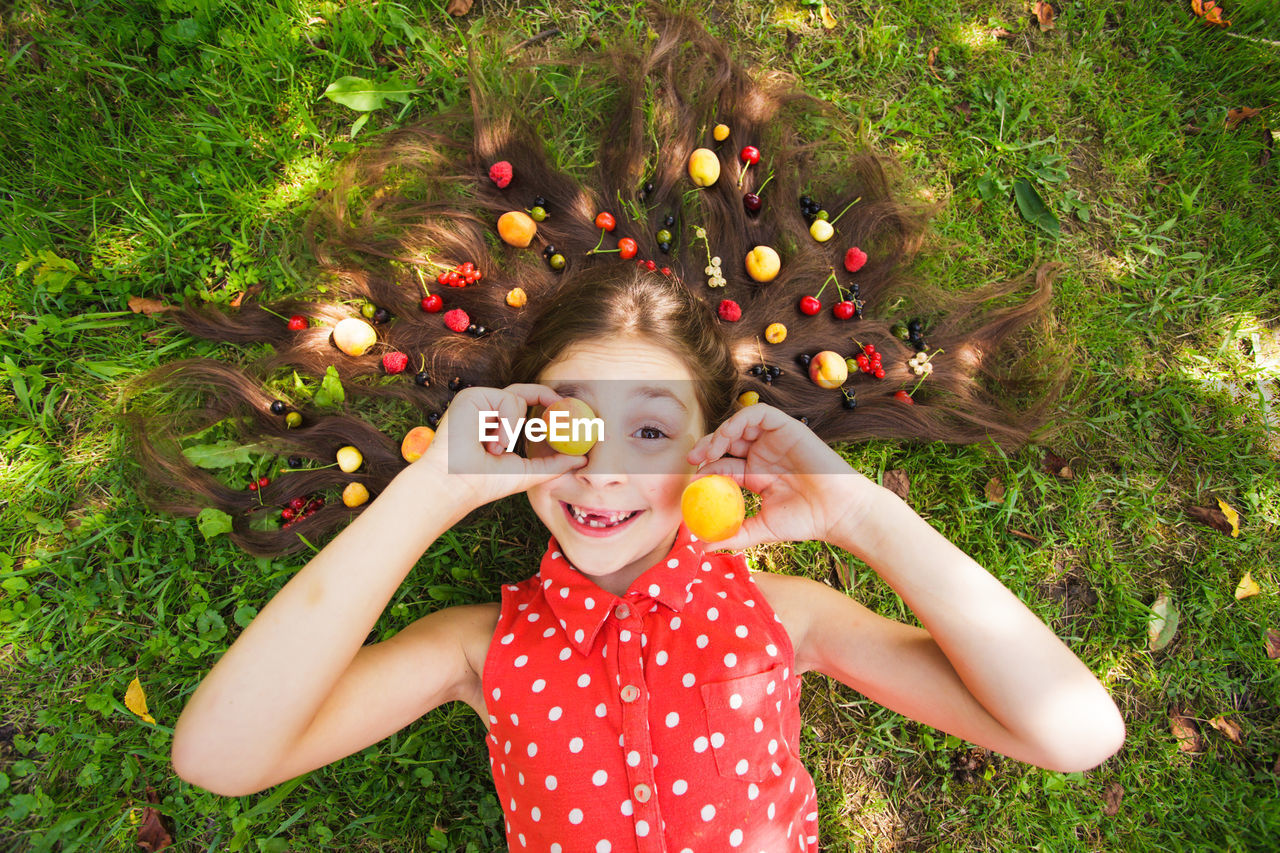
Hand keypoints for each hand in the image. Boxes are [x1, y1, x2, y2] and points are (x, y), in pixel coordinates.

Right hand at [415, 384, 586, 511]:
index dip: (547, 403)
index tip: (567, 412)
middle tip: (566, 411)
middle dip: (548, 399)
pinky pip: (507, 399)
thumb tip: (582, 458)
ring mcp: (478, 402)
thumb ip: (553, 463)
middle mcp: (486, 410)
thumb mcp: (527, 472)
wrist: (458, 485)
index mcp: (496, 424)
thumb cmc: (485, 483)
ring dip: (514, 428)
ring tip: (496, 450)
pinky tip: (491, 442)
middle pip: (524, 392)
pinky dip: (507, 423)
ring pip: (517, 398)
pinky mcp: (471, 396)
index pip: (525, 403)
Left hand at [685, 403, 880, 549]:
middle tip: (692, 459)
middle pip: (727, 442)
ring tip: (709, 451)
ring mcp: (775, 440)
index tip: (692, 480)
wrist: (838, 513)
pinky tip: (728, 438)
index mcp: (756, 475)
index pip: (723, 465)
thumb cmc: (805, 521)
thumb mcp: (762, 528)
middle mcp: (763, 454)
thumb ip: (735, 534)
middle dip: (707, 447)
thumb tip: (704, 547)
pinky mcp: (787, 427)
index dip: (706, 469)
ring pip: (739, 424)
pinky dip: (739, 420)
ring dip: (719, 433)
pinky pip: (759, 414)